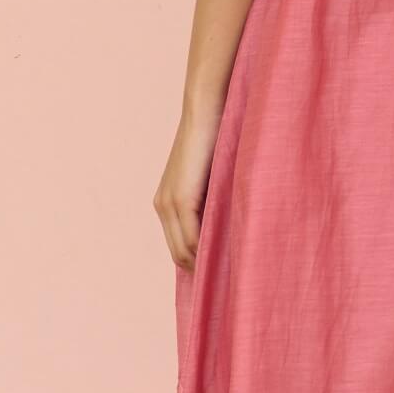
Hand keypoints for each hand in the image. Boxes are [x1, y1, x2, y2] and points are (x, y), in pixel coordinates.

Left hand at [154, 104, 220, 271]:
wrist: (207, 112)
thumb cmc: (217, 139)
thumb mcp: (213, 178)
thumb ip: (214, 201)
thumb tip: (230, 227)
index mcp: (167, 202)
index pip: (179, 246)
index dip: (197, 262)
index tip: (219, 273)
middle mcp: (162, 205)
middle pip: (179, 255)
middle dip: (201, 269)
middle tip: (228, 280)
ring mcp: (169, 203)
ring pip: (185, 251)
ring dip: (205, 264)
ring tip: (231, 272)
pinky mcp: (181, 198)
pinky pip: (192, 238)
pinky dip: (207, 252)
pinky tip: (226, 256)